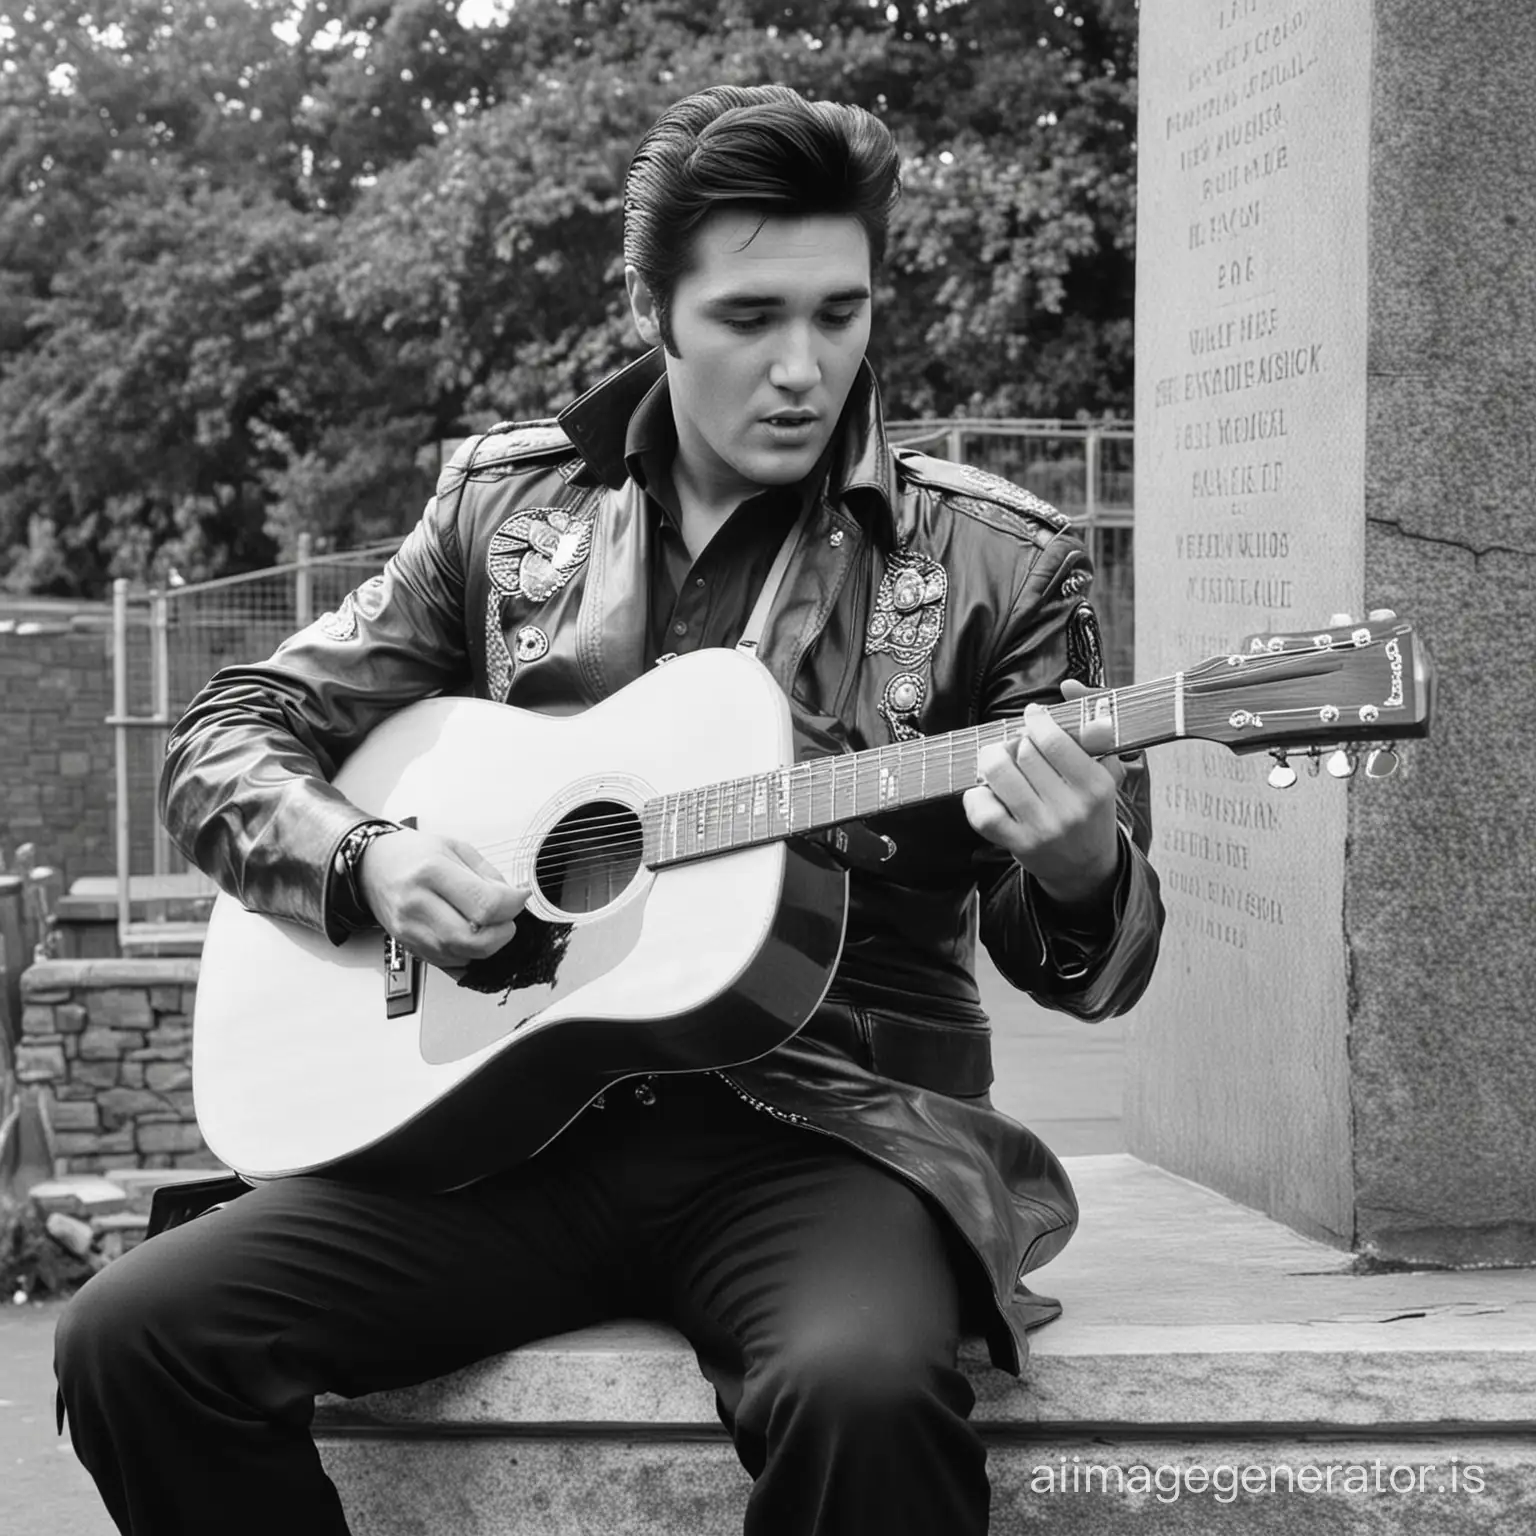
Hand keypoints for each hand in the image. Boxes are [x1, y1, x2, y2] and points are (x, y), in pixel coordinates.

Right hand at [358, 826, 527, 967]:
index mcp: (432, 872)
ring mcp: (410, 930)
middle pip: (474, 940)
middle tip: (506, 919)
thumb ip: (489, 876)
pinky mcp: (409, 947)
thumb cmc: (413, 854)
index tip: (519, 898)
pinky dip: (467, 953)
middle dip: (502, 933)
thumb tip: (515, 898)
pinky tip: (468, 934)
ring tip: (486, 924)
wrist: (372, 866)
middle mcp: (417, 905)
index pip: (484, 905)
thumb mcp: (456, 848)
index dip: (512, 906)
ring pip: (462, 956)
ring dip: (485, 945)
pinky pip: (449, 963)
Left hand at [963, 679, 1126, 911]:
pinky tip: (986, 791)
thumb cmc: (1091, 811)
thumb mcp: (1104, 771)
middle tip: (1016, 743)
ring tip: (998, 760)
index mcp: (1095, 786)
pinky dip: (976, 795)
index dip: (1037, 721)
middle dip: (1014, 741)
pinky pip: (982, 811)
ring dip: (992, 760)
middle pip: (1023, 753)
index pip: (1054, 740)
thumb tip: (1070, 686)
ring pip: (999, 774)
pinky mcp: (1017, 844)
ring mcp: (1041, 828)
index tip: (1033, 716)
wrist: (1086, 867)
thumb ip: (1091, 728)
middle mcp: (1069, 808)